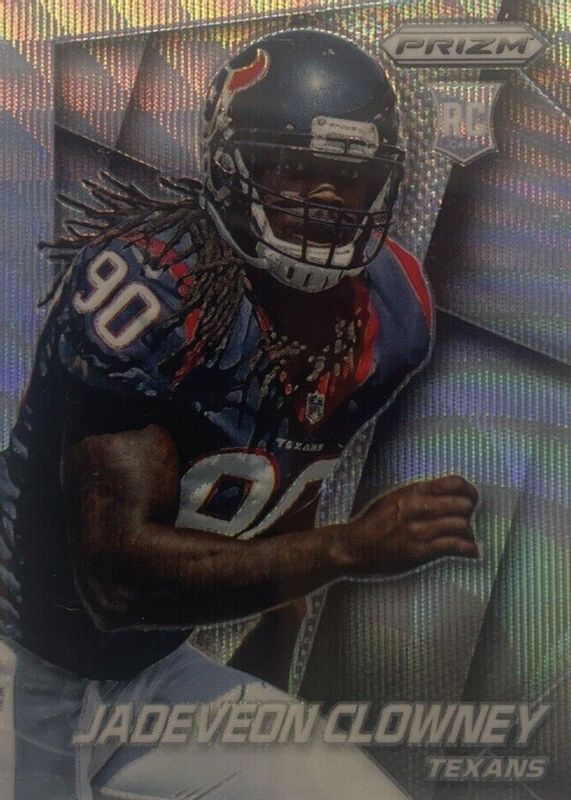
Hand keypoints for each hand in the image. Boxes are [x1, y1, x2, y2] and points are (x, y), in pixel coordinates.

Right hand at [334, 475, 478, 575]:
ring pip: (461, 526)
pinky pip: (453, 546)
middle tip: (467, 520)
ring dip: (468, 533)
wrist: (355, 546)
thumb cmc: (374, 522)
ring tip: (467, 537)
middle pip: (463, 505)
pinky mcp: (420, 551)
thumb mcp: (394, 498)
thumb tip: (446, 494)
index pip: (454, 483)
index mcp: (413, 492)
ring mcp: (420, 530)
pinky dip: (468, 548)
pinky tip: (471, 551)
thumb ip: (418, 494)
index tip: (472, 498)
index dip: (469, 491)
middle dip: (469, 513)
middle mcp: (418, 508)